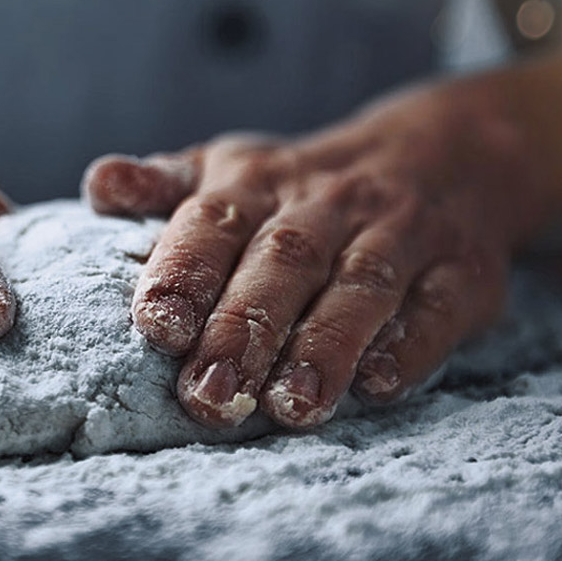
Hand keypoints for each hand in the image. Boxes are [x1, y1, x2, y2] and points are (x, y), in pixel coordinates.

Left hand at [83, 88, 538, 428]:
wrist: (444, 154)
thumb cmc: (303, 187)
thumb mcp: (231, 170)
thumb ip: (163, 186)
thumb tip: (100, 186)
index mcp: (256, 182)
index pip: (213, 220)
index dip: (184, 271)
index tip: (156, 326)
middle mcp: (327, 204)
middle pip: (283, 262)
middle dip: (244, 329)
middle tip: (208, 396)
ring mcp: (400, 234)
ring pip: (362, 287)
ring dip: (325, 347)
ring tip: (290, 407)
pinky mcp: (462, 272)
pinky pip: (438, 307)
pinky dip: (409, 345)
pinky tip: (377, 385)